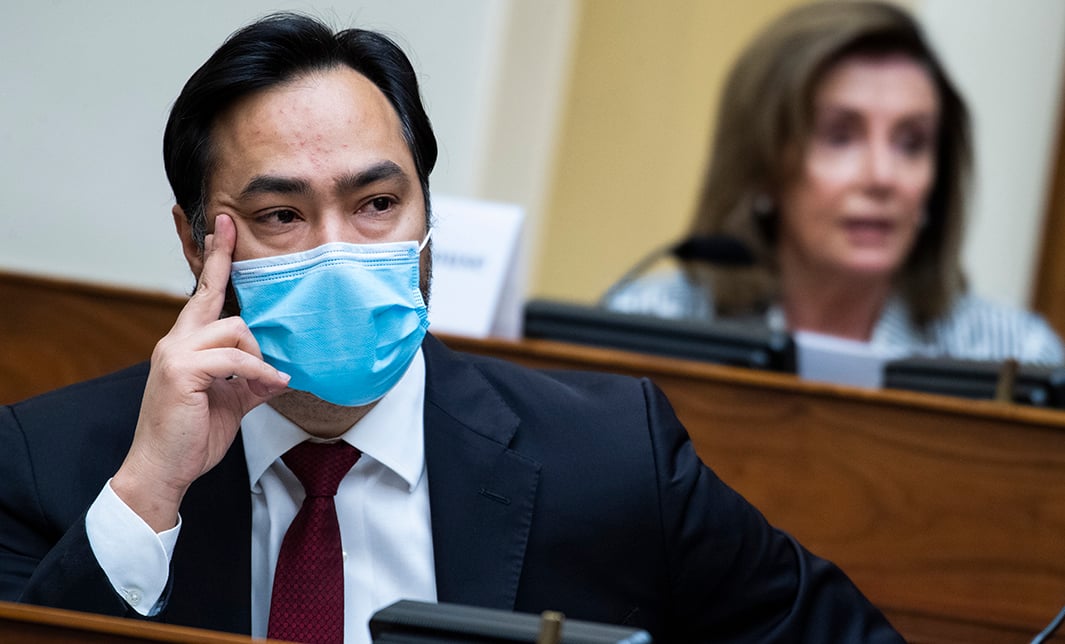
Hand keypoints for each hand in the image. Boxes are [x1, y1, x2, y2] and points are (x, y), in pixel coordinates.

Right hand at [111, 215, 289, 530]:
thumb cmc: (192, 436)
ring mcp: (175, 354)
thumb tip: (282, 373)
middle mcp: (176, 342)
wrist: (163, 470)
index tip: (222, 228)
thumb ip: (253, 381)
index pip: (202, 296)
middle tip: (229, 224)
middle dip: (221, 258)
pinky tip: (272, 385)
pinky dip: (259, 372)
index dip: (214, 262)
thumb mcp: (232, 403)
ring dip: (259, 356)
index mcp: (185, 345)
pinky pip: (235, 359)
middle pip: (208, 294)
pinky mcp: (182, 371)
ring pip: (234, 329)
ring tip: (267, 381)